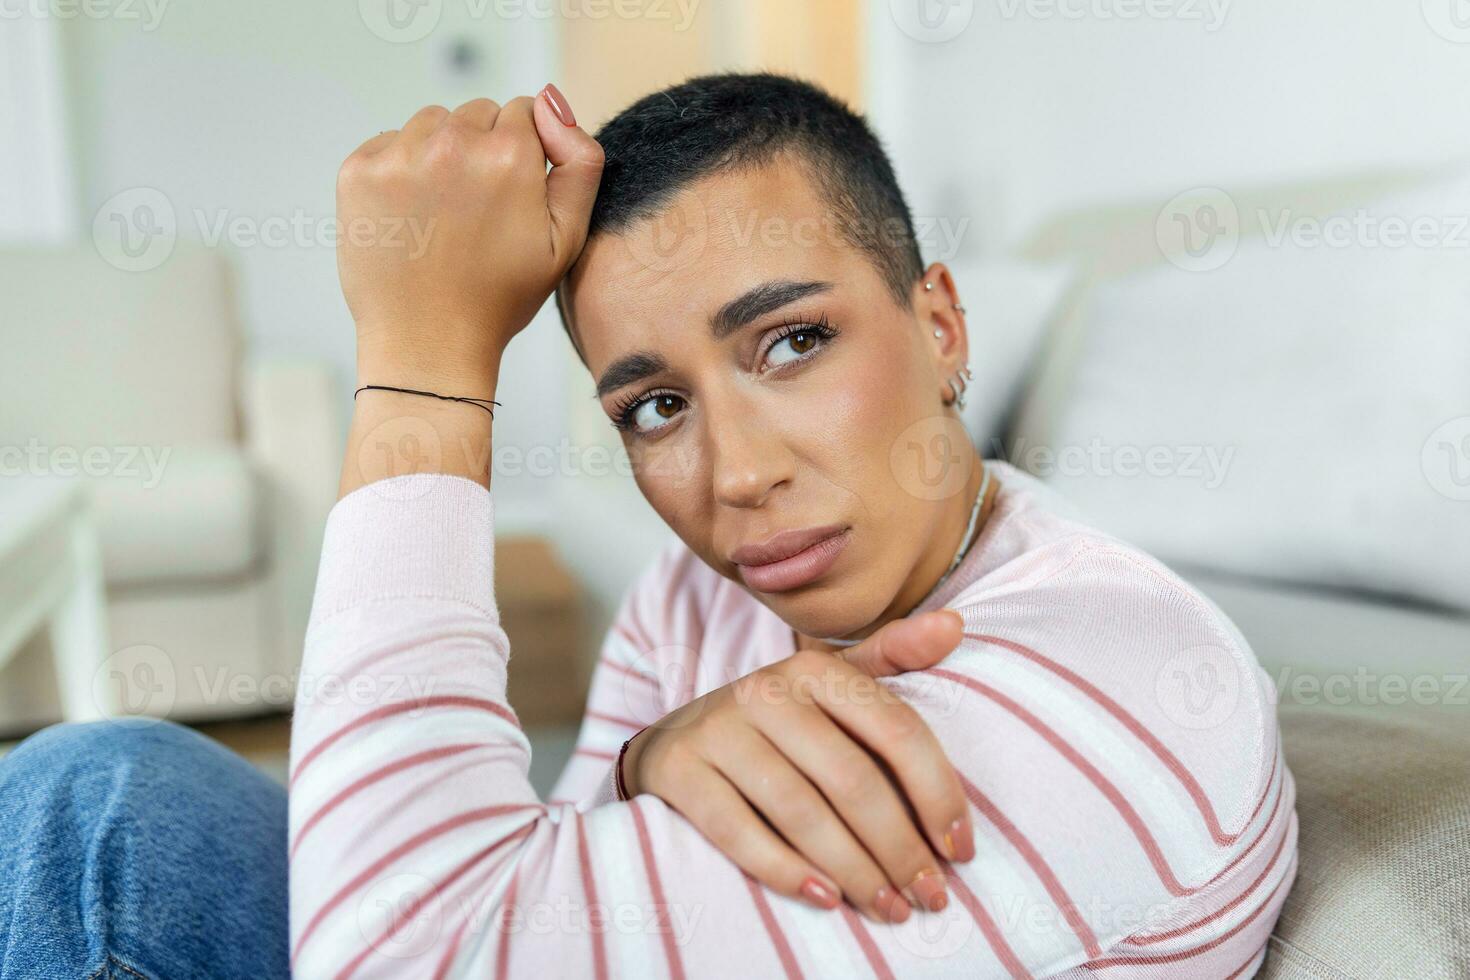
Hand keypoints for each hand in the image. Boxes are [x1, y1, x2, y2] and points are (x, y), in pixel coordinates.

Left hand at [335, 86, 603, 388]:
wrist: (427, 345)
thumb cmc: (500, 298)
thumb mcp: (567, 239)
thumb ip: (580, 163)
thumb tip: (552, 101)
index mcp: (509, 156)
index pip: (526, 112)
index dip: (526, 154)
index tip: (513, 197)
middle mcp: (452, 144)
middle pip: (478, 112)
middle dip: (484, 150)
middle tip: (478, 214)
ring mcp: (399, 155)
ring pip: (433, 123)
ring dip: (441, 155)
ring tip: (444, 216)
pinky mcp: (359, 171)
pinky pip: (391, 142)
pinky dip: (401, 169)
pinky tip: (412, 218)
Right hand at [621, 609, 974, 923]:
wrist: (673, 742)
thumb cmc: (775, 725)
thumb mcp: (829, 685)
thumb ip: (892, 658)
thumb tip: (954, 625)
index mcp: (814, 669)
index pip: (895, 730)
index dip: (938, 793)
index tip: (961, 850)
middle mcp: (764, 691)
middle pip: (851, 778)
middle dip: (900, 848)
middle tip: (930, 898)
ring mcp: (717, 730)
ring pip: (800, 810)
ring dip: (855, 871)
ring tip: (889, 909)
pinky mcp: (678, 771)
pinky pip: (738, 831)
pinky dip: (785, 871)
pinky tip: (826, 899)